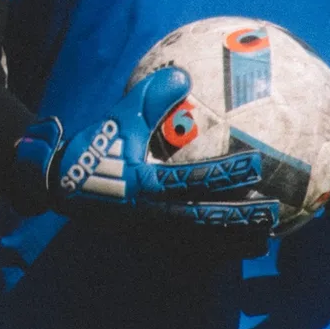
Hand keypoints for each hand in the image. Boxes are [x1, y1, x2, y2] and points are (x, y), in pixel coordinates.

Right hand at [11, 67, 276, 227]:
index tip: (258, 165)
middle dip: (239, 216)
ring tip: (264, 239)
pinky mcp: (146, 241)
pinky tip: (233, 252)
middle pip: (204, 218)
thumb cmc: (92, 148)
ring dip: (232, 241)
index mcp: (145, 182)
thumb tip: (182, 74)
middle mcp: (151, 212)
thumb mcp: (118, 119)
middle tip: (272, 211)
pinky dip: (212, 254)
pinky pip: (185, 253)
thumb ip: (150, 98)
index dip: (226, 173)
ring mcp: (149, 231)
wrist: (57, 184)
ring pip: (199, 241)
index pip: (194, 178)